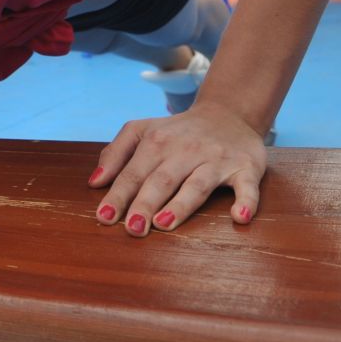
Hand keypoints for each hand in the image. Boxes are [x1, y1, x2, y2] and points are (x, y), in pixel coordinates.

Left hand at [86, 103, 266, 233]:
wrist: (229, 113)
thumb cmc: (178, 131)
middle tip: (132, 228)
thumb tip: (94, 183)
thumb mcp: (142, 131)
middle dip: (145, 204)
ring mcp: (216, 160)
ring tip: (163, 224)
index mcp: (157, 142)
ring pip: (197, 184)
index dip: (119, 194)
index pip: (134, 173)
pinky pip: (246, 186)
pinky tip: (239, 217)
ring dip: (181, 205)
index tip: (104, 217)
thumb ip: (116, 152)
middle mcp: (186, 151)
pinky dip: (246, 201)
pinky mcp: (245, 168)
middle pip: (162, 180)